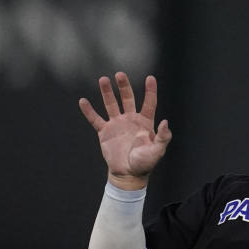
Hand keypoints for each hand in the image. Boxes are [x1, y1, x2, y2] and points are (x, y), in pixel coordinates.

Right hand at [79, 72, 171, 189]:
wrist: (128, 174)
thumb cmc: (145, 163)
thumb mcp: (157, 151)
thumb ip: (163, 137)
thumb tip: (165, 122)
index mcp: (145, 122)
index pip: (149, 103)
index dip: (150, 91)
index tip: (150, 78)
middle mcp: (130, 119)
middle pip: (127, 98)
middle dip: (124, 86)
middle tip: (120, 74)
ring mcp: (117, 124)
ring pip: (111, 104)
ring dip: (107, 92)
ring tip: (103, 80)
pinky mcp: (105, 132)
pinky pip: (95, 119)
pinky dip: (89, 111)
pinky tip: (83, 101)